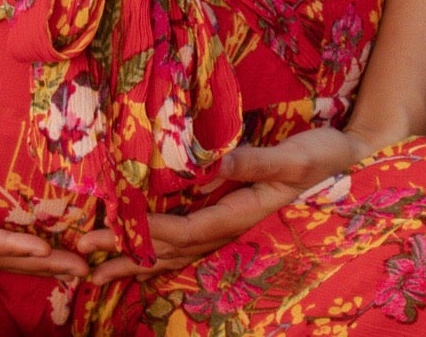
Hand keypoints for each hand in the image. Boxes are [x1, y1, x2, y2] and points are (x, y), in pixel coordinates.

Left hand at [77, 126, 384, 285]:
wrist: (342, 160)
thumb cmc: (319, 155)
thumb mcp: (293, 156)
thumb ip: (257, 161)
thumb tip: (219, 163)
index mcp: (241, 213)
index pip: (185, 229)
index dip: (148, 233)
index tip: (111, 231)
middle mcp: (229, 228)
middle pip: (170, 249)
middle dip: (127, 254)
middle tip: (82, 260)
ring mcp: (227, 226)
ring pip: (174, 253)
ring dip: (134, 260)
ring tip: (94, 271)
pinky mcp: (228, 215)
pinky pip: (185, 241)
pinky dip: (155, 250)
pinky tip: (133, 253)